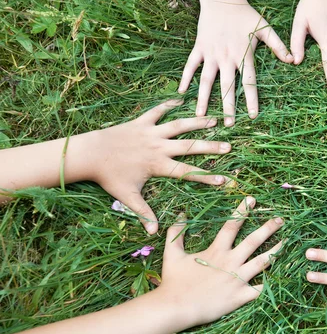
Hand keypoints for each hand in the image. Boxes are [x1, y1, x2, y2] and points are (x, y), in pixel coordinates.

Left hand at [85, 99, 230, 233]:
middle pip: (190, 146)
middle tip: (228, 146)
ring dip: (197, 122)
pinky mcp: (141, 122)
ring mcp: (151, 132)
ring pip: (179, 125)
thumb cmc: (109, 177)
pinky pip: (157, 111)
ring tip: (215, 120)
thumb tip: (154, 233)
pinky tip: (181, 100)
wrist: (90, 153)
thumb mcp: (127, 197)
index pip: (187, 172)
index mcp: (158, 165)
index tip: (224, 180)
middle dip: (210, 147)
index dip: (206, 177)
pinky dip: (169, 105)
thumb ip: (143, 212)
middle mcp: (158, 146)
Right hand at [157, 197, 283, 326]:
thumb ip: (177, 233)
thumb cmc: (174, 281)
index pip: (232, 225)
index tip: (252, 200)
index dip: (242, 211)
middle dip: (268, 228)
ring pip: (262, 262)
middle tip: (280, 219)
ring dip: (276, 251)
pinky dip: (271, 283)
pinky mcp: (240, 297)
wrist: (175, 308)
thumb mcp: (172, 253)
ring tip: (287, 242)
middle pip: (253, 241)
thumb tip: (182, 215)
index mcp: (216, 251)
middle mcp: (230, 262)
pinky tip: (281, 277)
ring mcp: (237, 280)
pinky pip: (260, 289)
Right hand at [178, 3, 292, 125]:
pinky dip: (185, 78)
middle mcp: (226, 58)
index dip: (251, 99)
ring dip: (204, 99)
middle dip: (228, 107)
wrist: (222, 0)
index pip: (248, 82)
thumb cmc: (245, 15)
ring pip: (206, 80)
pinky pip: (190, 65)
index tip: (252, 116)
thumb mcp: (265, 28)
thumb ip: (278, 45)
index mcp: (243, 56)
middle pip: (227, 87)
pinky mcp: (199, 49)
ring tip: (201, 116)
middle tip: (228, 124)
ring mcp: (211, 54)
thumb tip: (293, 60)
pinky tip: (181, 92)